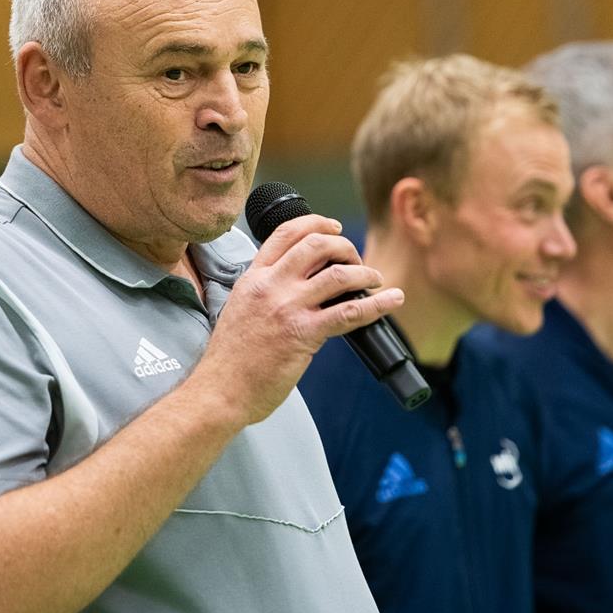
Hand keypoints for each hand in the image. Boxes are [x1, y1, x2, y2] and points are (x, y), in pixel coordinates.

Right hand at [191, 214, 403, 423]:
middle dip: (345, 246)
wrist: (220, 390)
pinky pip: (348, 313)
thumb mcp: (240, 309)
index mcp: (253, 278)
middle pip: (317, 244)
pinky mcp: (302, 334)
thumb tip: (303, 287)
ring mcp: (286, 308)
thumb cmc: (231, 359)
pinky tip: (392, 300)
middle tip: (356, 259)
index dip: (316, 223)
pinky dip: (377, 304)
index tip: (335, 227)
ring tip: (375, 279)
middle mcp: (270, 286)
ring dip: (365, 272)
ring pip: (338, 274)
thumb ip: (267, 292)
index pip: (286, 233)